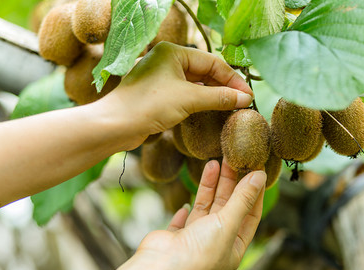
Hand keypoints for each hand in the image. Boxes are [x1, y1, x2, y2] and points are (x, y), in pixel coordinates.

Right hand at [94, 160, 265, 269]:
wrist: (160, 268)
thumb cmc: (199, 253)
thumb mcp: (227, 222)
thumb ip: (242, 198)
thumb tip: (260, 176)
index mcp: (234, 247)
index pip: (250, 215)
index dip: (253, 193)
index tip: (255, 171)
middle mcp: (216, 243)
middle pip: (227, 207)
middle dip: (230, 183)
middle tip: (232, 160)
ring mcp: (195, 240)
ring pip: (206, 207)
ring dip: (210, 186)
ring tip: (214, 163)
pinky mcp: (176, 237)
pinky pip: (185, 218)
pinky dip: (188, 207)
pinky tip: (190, 197)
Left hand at [97, 42, 252, 149]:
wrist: (116, 125)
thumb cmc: (148, 105)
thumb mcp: (189, 99)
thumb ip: (219, 97)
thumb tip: (245, 99)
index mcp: (172, 52)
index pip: (212, 62)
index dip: (232, 79)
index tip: (247, 95)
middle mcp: (167, 61)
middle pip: (205, 72)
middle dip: (224, 87)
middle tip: (242, 103)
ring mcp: (162, 78)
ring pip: (196, 84)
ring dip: (213, 95)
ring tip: (231, 108)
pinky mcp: (159, 94)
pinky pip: (186, 94)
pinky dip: (201, 102)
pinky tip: (212, 110)